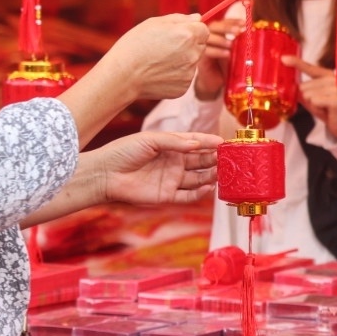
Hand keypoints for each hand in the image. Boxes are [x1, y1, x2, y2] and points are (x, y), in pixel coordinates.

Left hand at [91, 131, 221, 205]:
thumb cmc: (123, 152)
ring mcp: (171, 179)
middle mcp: (173, 163)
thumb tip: (197, 143)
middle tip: (231, 159)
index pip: (195, 143)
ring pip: (198, 179)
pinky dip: (200, 193)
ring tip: (225, 172)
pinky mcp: (167, 196)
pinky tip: (209, 186)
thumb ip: (175, 142)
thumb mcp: (150, 140)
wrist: (105, 174)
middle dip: (215, 159)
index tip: (225, 142)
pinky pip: (189, 196)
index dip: (210, 143)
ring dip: (212, 175)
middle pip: (200, 162)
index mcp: (169, 146)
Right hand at [101, 14, 210, 101]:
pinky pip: (184, 77)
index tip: (176, 34)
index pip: (204, 29)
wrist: (122, 75)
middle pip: (200, 46)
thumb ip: (179, 19)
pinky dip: (175, 75)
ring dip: (181, 60)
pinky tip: (158, 73)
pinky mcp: (183, 88)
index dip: (191, 30)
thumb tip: (198, 17)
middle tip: (164, 48)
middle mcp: (192, 54)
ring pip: (191, 62)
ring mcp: (189, 73)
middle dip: (187, 45)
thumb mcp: (153, 23)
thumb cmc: (134, 45)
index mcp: (187, 34)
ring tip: (158, 62)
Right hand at [193, 17, 245, 101]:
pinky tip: (227, 54)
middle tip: (238, 31)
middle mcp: (207, 37)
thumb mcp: (235, 51)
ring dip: (221, 39)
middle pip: (213, 27)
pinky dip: (217, 51)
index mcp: (216, 33)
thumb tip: (252, 32)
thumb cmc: (226, 65)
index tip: (244, 23)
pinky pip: (206, 52)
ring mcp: (202, 47)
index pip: (222, 22)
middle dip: (226, 27)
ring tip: (232, 43)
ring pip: (208, 38)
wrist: (215, 82)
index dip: (232, 21)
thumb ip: (239, 41)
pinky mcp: (200, 58)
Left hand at [285, 56, 336, 139]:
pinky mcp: (336, 99)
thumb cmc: (324, 106)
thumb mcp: (310, 96)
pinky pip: (314, 102)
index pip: (308, 67)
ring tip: (322, 106)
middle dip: (306, 99)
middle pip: (302, 87)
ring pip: (307, 95)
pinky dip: (316, 108)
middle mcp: (331, 79)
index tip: (283, 58)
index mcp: (325, 75)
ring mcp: (334, 88)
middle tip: (319, 103)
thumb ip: (300, 89)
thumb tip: (286, 85)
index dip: (295, 62)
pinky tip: (325, 110)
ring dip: (312, 105)